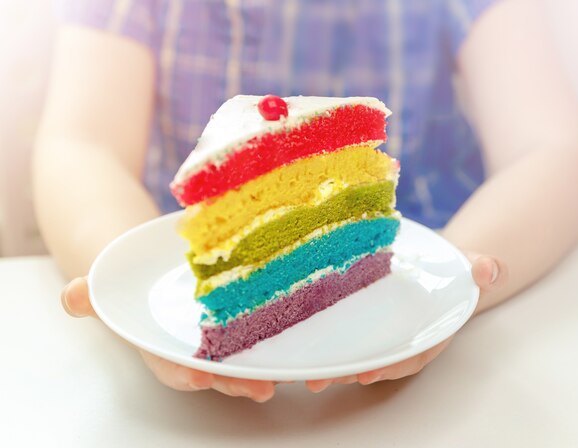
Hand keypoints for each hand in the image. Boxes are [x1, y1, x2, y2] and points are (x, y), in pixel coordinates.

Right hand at [61, 277, 274, 401]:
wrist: (148, 269)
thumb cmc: (131, 284)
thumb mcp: (111, 287)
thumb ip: (92, 295)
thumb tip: (72, 295)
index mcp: (164, 347)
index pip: (171, 366)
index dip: (183, 374)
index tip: (197, 380)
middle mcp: (194, 346)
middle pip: (216, 369)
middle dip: (236, 381)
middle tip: (260, 389)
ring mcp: (220, 335)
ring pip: (244, 356)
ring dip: (266, 366)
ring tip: (291, 374)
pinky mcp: (241, 317)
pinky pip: (261, 331)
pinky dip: (280, 338)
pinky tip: (302, 339)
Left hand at [306, 252, 506, 392]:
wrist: (439, 264)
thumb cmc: (454, 268)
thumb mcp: (471, 264)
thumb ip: (482, 269)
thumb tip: (487, 270)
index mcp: (429, 332)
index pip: (411, 354)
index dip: (391, 366)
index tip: (368, 374)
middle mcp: (403, 338)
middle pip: (377, 361)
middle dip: (349, 373)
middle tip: (321, 380)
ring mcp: (383, 332)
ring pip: (357, 354)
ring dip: (331, 366)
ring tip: (304, 374)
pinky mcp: (364, 321)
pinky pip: (345, 336)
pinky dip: (325, 345)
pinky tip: (300, 349)